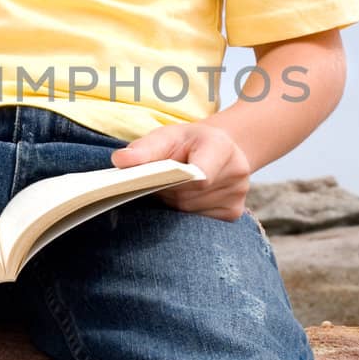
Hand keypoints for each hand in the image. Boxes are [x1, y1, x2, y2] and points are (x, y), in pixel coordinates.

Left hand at [111, 122, 251, 220]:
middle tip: (154, 183)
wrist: (217, 148)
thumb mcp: (167, 135)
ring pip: (190, 212)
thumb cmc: (188, 142)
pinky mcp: (234, 214)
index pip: (200, 173)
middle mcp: (237, 171)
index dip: (175, 180)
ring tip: (170, 188)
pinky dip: (184, 215)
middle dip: (165, 192)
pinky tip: (183, 199)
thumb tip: (120, 161)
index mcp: (221, 146)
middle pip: (188, 196)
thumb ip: (144, 148)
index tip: (154, 180)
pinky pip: (199, 224)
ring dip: (172, 205)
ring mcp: (237, 196)